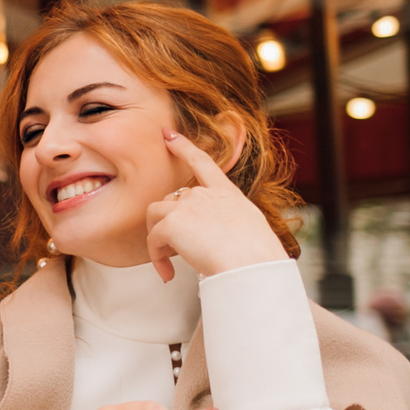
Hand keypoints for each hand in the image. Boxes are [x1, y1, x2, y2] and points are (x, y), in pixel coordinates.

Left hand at [144, 130, 286, 280]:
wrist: (251, 266)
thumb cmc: (257, 257)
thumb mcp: (250, 229)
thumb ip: (229, 223)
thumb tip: (219, 237)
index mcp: (227, 194)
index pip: (202, 162)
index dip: (183, 147)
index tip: (168, 135)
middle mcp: (205, 195)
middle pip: (171, 200)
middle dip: (169, 224)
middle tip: (177, 252)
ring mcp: (187, 206)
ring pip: (155, 215)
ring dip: (157, 239)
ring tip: (168, 263)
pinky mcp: (171, 223)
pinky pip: (152, 239)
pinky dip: (156, 258)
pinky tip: (168, 274)